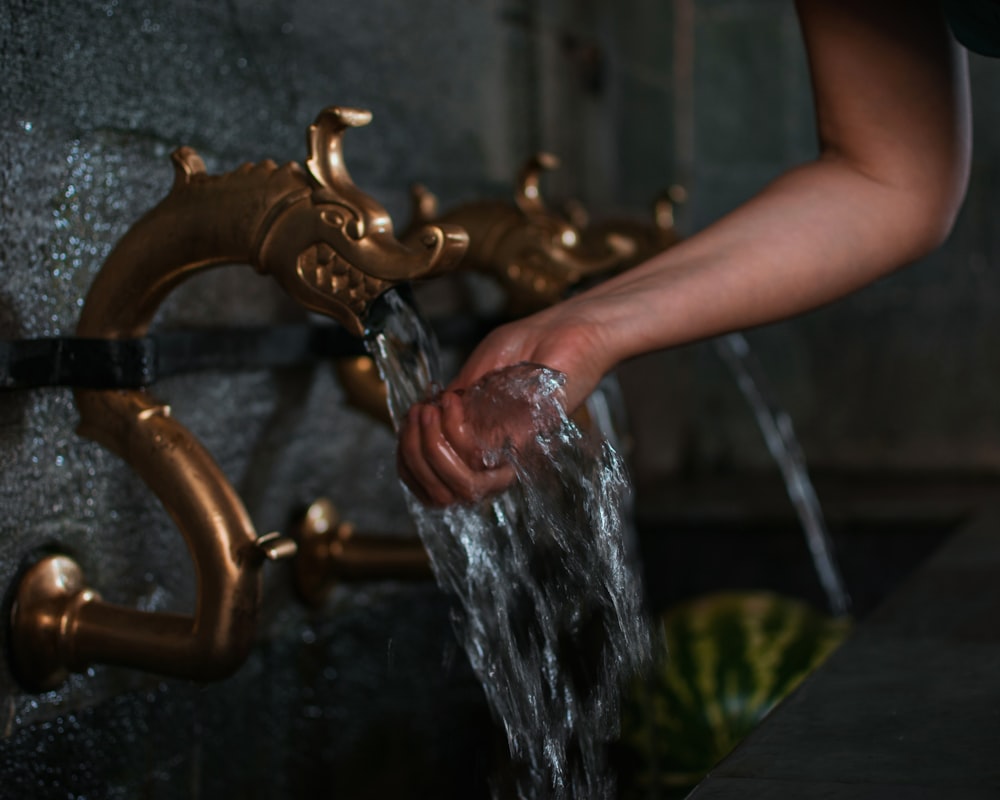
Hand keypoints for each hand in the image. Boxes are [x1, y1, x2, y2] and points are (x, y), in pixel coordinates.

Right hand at [396, 303, 614, 506]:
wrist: (573, 328)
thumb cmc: (531, 343)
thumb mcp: (479, 371)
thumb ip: (458, 401)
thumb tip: (423, 422)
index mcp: (486, 444)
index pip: (438, 482)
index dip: (412, 460)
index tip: (411, 417)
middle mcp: (499, 457)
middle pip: (443, 492)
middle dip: (418, 453)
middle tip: (420, 414)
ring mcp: (515, 453)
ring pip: (462, 485)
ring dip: (434, 445)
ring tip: (435, 410)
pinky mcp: (530, 441)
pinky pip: (481, 460)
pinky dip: (455, 432)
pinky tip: (453, 403)